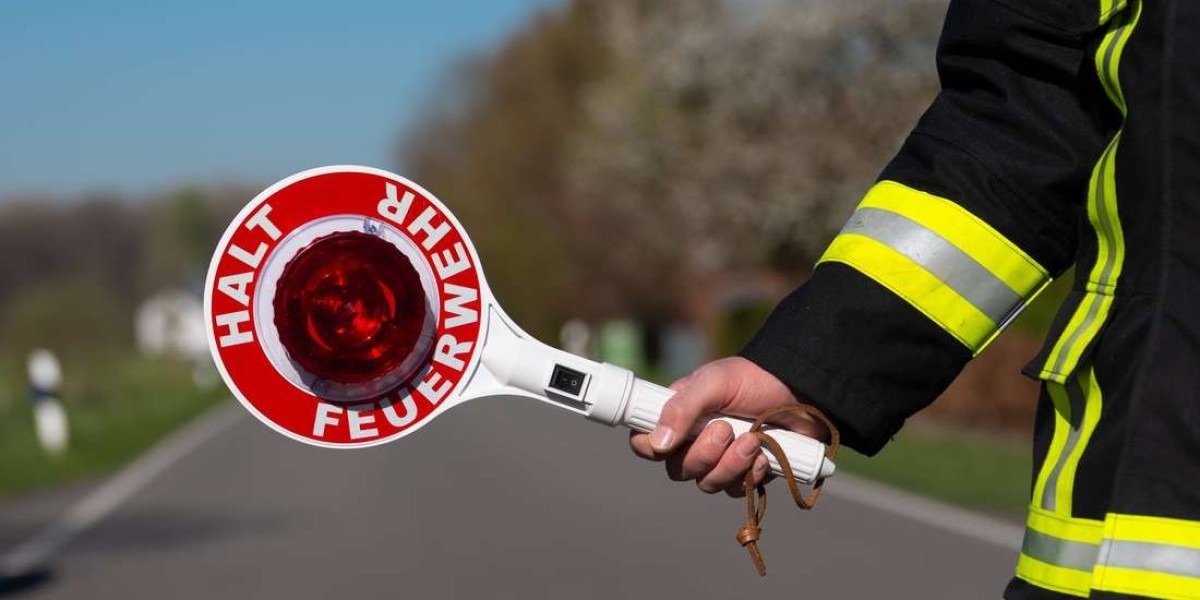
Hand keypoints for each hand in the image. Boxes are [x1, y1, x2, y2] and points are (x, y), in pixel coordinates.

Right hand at [629, 357, 828, 496]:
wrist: (802, 391)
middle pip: (678, 470)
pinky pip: (735, 490)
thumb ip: (681, 409)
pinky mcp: (746, 473)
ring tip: (753, 440)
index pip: (645, 443)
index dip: (651, 449)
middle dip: (703, 455)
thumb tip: (657, 444)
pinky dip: (751, 475)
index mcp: (678, 416)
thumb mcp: (714, 383)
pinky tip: (764, 455)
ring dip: (730, 465)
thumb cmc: (754, 379)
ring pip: (707, 483)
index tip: (670, 444)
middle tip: (726, 429)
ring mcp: (720, 459)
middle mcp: (694, 440)